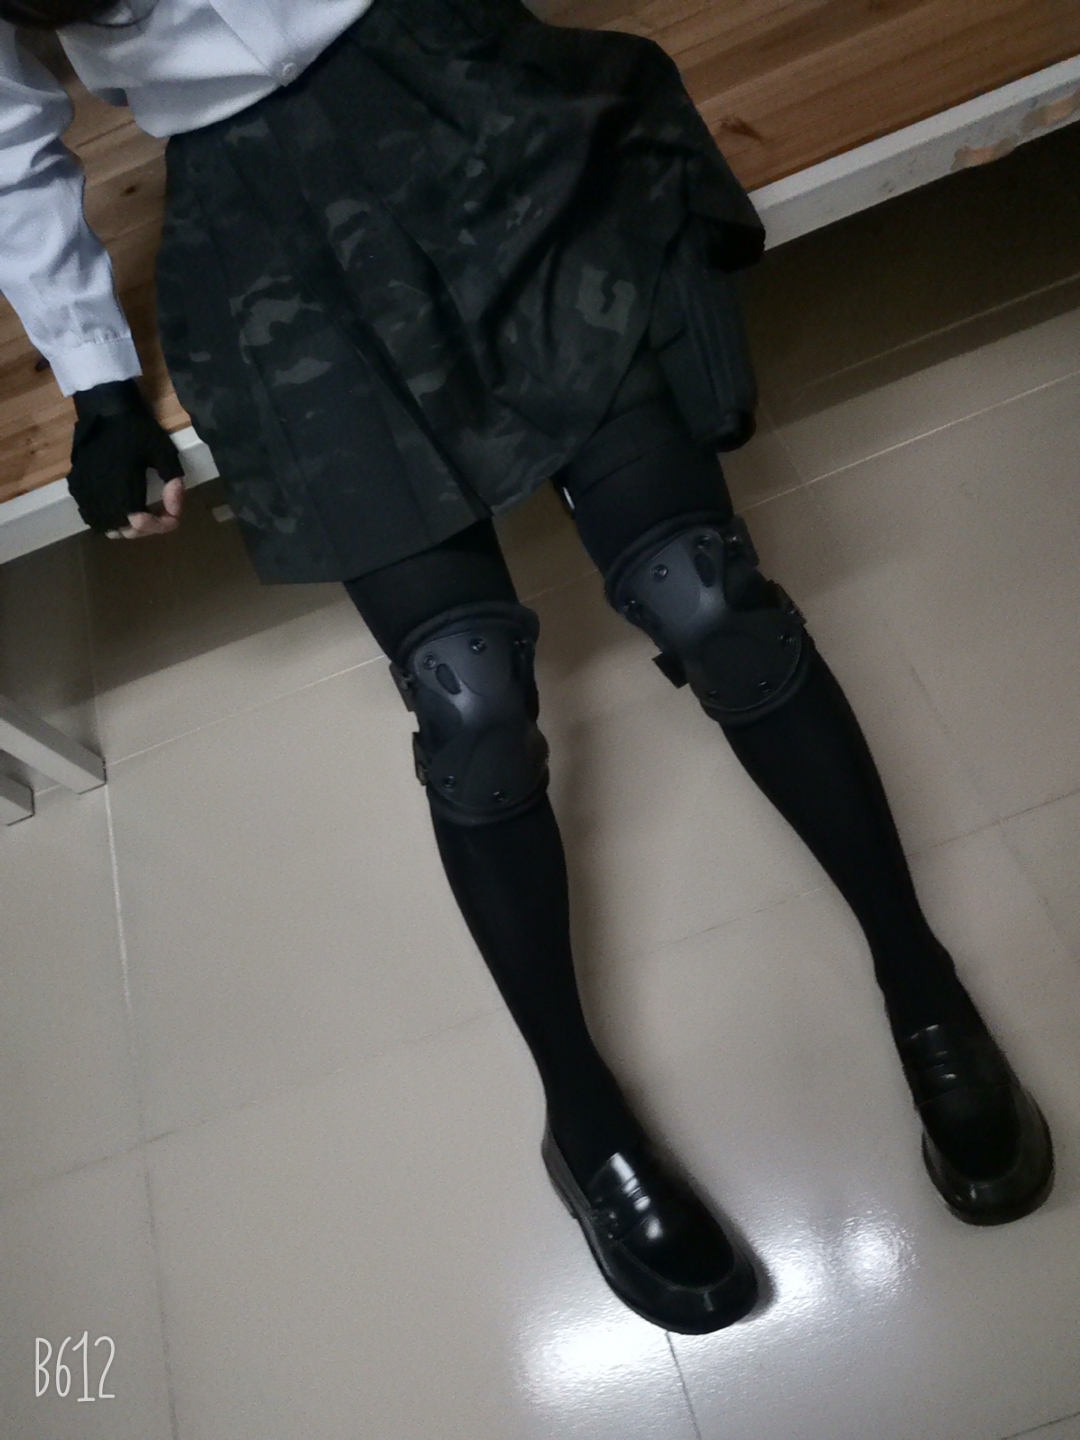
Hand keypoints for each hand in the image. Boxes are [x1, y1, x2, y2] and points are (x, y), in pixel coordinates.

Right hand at [68, 379, 186, 535]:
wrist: (105, 411)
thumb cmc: (137, 431)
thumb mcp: (164, 452)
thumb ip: (173, 483)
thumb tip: (175, 512)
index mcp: (122, 488)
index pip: (140, 524)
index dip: (161, 526)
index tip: (174, 517)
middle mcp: (100, 496)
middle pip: (124, 530)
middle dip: (148, 527)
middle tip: (162, 513)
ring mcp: (84, 493)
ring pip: (106, 527)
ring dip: (128, 526)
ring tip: (143, 512)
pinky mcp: (76, 487)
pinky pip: (92, 516)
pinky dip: (109, 519)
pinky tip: (122, 506)